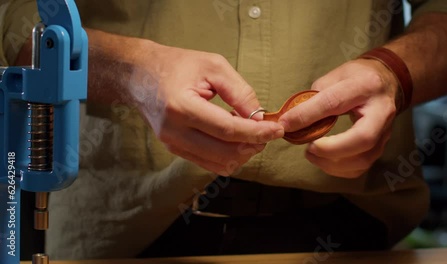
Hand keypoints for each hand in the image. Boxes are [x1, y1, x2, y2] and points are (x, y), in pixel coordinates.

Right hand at [128, 42, 283, 175]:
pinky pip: (209, 163)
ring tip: (249, 132)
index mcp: (182, 107)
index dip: (257, 133)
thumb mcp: (214, 67)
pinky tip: (233, 137)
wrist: (140, 75)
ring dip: (242, 153)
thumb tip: (259, 118)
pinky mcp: (175, 150)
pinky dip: (228, 155)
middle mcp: (175, 132)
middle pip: (225, 153)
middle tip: (266, 131)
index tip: (277, 129)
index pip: (228, 130)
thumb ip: (240, 92)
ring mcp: (172, 144)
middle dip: (253, 145)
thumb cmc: (178, 65)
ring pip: (219, 164)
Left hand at [278, 59, 398, 177]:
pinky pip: (361, 167)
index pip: (334, 103)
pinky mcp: (382, 146)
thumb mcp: (334, 76)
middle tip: (309, 148)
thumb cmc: (356, 78)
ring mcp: (385, 132)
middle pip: (362, 138)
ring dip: (333, 163)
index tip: (286, 124)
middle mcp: (381, 111)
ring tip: (312, 154)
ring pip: (364, 158)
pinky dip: (339, 169)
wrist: (387, 81)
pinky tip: (325, 161)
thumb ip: (314, 97)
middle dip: (331, 149)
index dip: (307, 115)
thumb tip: (291, 120)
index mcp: (365, 86)